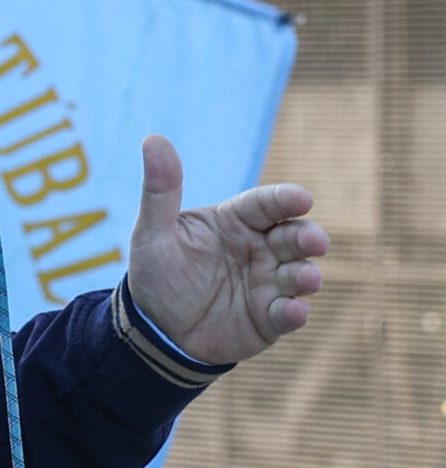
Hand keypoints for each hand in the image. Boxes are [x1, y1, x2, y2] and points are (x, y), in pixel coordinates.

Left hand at [125, 135, 325, 365]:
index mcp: (236, 221)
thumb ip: (160, 190)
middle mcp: (260, 248)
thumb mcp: (152, 233)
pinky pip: (289, 313)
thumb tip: (153, 138)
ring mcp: (269, 283)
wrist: (153, 329)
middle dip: (308, 237)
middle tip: (314, 242)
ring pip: (300, 273)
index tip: (302, 199)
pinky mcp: (270, 318)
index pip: (266, 204)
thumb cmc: (158, 273)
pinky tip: (294, 311)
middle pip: (294, 235)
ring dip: (307, 275)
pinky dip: (295, 312)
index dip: (286, 199)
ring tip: (305, 278)